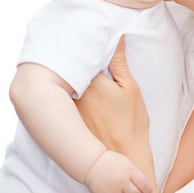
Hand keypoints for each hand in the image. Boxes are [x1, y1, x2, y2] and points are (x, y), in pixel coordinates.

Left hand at [75, 36, 150, 154]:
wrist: (124, 157)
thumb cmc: (131, 123)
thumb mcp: (130, 89)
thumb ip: (119, 62)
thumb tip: (117, 38)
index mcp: (91, 82)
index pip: (83, 54)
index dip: (86, 45)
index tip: (89, 35)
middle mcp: (73, 93)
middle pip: (70, 68)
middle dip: (76, 59)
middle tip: (81, 46)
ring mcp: (66, 107)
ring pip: (65, 82)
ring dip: (69, 73)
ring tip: (75, 64)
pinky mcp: (64, 119)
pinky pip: (62, 97)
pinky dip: (65, 91)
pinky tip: (70, 90)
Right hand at [85, 150, 152, 192]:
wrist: (92, 165)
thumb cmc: (111, 162)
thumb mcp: (127, 163)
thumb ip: (136, 174)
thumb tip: (146, 187)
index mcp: (128, 171)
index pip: (144, 185)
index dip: (148, 190)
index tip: (147, 190)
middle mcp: (121, 182)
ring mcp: (113, 192)